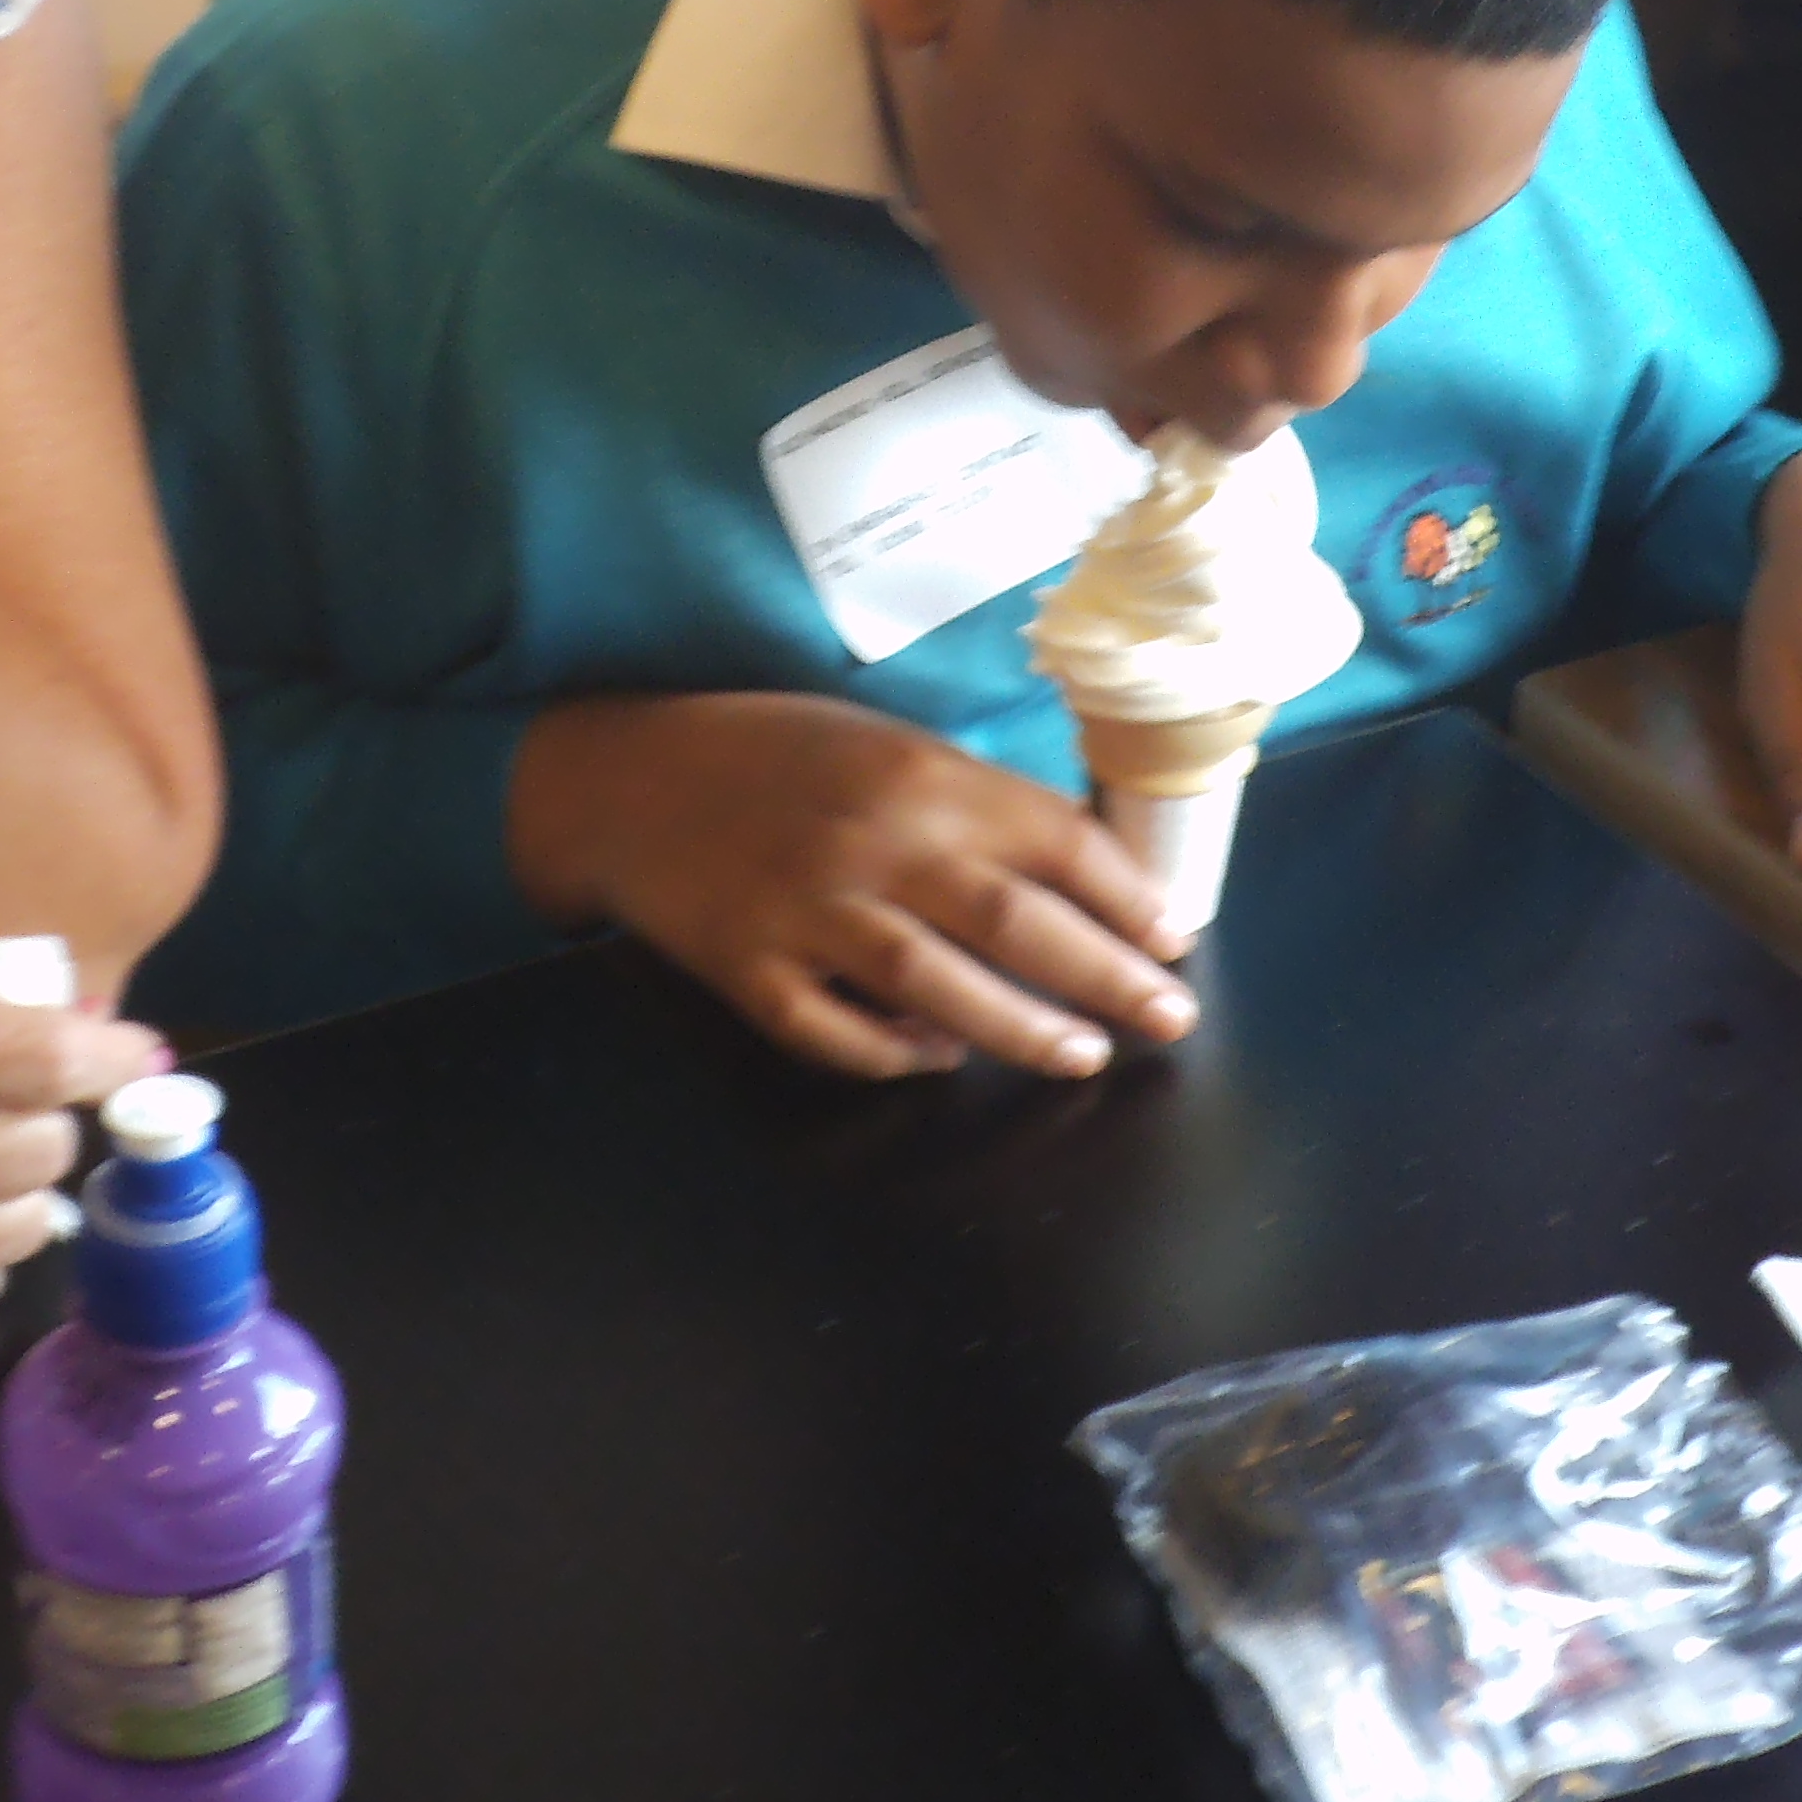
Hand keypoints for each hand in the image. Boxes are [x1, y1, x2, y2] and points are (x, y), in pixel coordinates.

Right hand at [508, 692, 1200, 1082]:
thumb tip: (1076, 873)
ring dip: (1023, 1030)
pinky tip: (940, 1057)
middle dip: (1109, 979)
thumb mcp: (883, 744)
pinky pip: (838, 1033)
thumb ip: (971, 801)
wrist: (628, 776)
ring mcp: (808, 911)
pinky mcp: (751, 970)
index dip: (1127, 896)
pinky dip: (897, 1053)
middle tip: (1167, 1018)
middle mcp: (873, 843)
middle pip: (1017, 924)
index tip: (1173, 938)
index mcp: (919, 775)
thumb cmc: (775, 754)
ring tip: (1083, 1055)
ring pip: (939, 988)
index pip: (1055, 839)